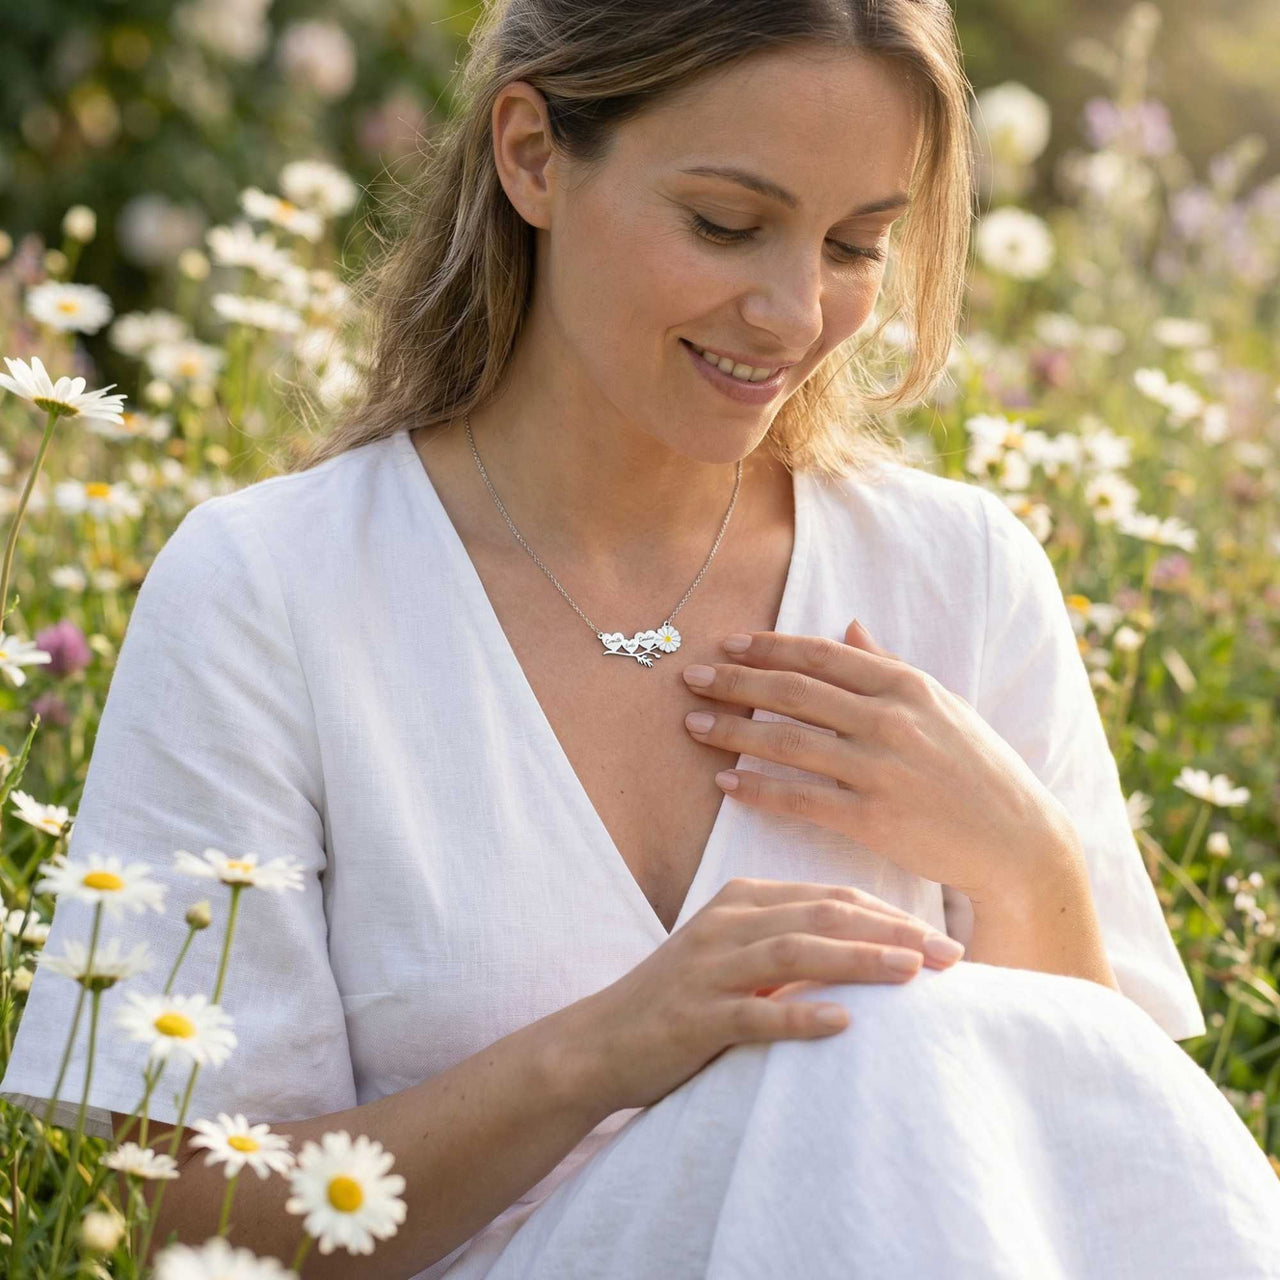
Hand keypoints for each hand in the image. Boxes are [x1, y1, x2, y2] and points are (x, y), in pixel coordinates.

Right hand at [565, 877, 965, 1114]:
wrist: (601, 1040)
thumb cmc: (680, 998)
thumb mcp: (732, 953)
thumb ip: (787, 940)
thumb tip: (867, 948)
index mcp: (740, 901)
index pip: (829, 896)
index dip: (889, 912)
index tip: (941, 935)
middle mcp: (726, 924)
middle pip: (821, 915)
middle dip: (891, 930)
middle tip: (949, 954)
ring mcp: (709, 969)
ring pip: (795, 953)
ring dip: (858, 960)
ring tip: (912, 973)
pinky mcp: (695, 1018)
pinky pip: (755, 1014)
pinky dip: (800, 1016)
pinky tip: (843, 1024)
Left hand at [680, 619, 1081, 905]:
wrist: (1016, 840)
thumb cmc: (978, 768)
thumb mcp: (942, 705)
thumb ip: (888, 666)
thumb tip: (849, 625)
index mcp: (906, 685)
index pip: (821, 655)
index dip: (768, 647)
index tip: (727, 643)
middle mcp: (890, 719)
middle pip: (795, 691)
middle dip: (736, 681)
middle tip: (690, 677)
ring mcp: (880, 768)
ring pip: (789, 741)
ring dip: (733, 730)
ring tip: (693, 725)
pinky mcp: (873, 818)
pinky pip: (801, 798)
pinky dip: (758, 787)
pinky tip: (725, 781)